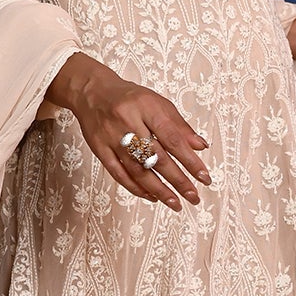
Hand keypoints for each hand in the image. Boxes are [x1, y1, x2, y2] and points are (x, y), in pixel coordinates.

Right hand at [40, 52, 212, 208]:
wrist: (92, 92)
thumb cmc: (129, 98)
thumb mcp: (158, 103)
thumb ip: (179, 125)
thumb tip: (200, 146)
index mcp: (147, 107)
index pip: (173, 139)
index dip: (190, 161)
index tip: (204, 177)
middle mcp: (128, 122)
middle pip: (156, 157)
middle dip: (177, 180)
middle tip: (193, 196)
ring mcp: (112, 137)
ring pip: (138, 169)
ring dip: (158, 189)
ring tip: (175, 203)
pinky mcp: (99, 149)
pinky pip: (118, 173)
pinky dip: (136, 187)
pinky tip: (151, 196)